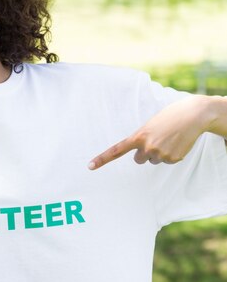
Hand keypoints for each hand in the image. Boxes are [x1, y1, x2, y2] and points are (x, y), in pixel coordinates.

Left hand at [88, 95, 211, 169]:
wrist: (193, 115)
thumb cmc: (169, 116)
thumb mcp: (150, 124)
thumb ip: (142, 138)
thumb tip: (142, 155)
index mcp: (139, 136)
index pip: (116, 150)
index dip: (102, 159)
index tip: (90, 166)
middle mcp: (147, 147)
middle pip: (138, 160)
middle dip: (144, 153)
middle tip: (156, 139)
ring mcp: (160, 154)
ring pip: (153, 161)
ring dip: (159, 152)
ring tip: (169, 138)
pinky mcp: (173, 159)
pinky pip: (167, 161)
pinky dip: (171, 153)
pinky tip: (177, 142)